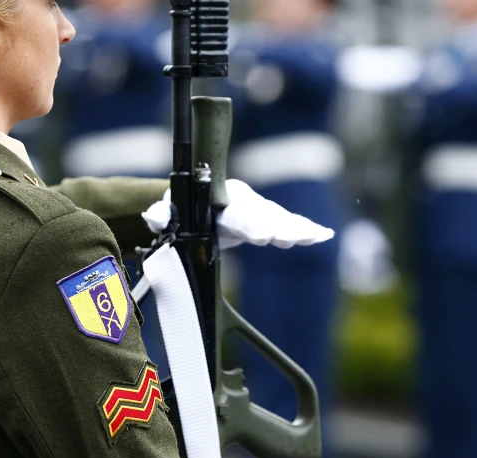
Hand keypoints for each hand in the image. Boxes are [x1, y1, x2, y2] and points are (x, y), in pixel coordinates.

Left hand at [141, 180, 334, 249]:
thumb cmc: (183, 209)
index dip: (249, 224)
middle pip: (264, 215)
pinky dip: (307, 228)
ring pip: (281, 219)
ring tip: (313, 237)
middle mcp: (244, 202)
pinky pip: (290, 223)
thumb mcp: (169, 213)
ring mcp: (259, 210)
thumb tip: (153, 215)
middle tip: (288, 238)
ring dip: (297, 228)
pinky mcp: (270, 219)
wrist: (197, 200)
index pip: (235, 214)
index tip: (260, 235)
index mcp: (220, 201)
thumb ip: (162, 215)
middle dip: (278, 227)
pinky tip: (323, 235)